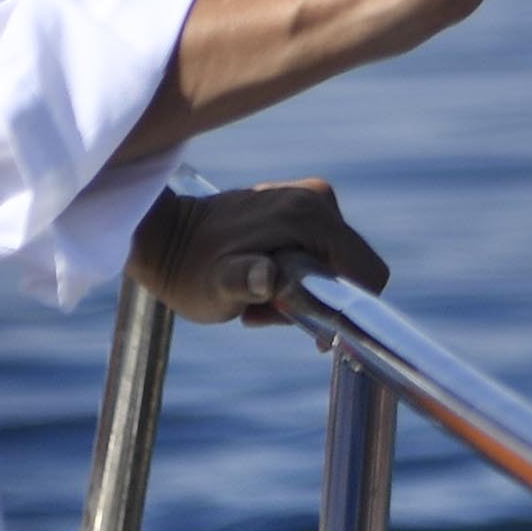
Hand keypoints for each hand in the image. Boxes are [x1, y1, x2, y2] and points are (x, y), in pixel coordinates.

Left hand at [132, 178, 390, 323]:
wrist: (165, 237)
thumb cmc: (188, 269)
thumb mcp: (214, 286)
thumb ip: (246, 281)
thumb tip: (268, 279)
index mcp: (309, 216)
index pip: (366, 272)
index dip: (351, 310)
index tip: (314, 332)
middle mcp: (318, 199)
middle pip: (349, 270)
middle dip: (319, 301)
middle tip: (266, 311)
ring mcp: (310, 198)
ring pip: (334, 264)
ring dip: (304, 291)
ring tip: (256, 299)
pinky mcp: (300, 204)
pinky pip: (319, 252)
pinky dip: (297, 274)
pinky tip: (259, 279)